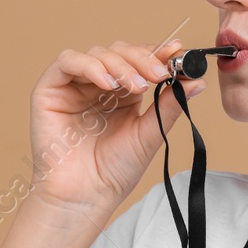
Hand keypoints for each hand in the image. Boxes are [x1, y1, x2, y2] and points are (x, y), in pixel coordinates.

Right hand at [26, 38, 207, 217]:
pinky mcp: (49, 89)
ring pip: (97, 53)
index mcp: (122, 93)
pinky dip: (89, 66)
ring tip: (135, 85)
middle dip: (142, 58)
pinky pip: (67, 61)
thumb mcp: (149, 133)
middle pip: (119, 51)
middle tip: (159, 73)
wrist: (86, 196)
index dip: (158, 53)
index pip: (139, 60)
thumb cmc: (114, 171)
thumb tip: (198, 80)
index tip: (178, 53)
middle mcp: (97, 85)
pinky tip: (106, 83)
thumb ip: (169, 104)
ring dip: (120, 64)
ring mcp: (74, 85)